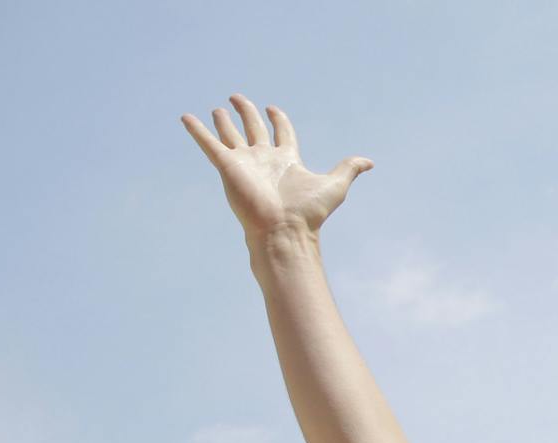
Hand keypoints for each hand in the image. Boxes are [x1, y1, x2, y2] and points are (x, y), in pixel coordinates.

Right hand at [181, 95, 372, 239]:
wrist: (285, 229)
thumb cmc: (308, 212)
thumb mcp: (335, 185)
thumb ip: (348, 169)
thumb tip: (370, 162)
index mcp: (286, 160)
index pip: (281, 132)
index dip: (277, 119)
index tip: (273, 109)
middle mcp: (264, 159)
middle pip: (254, 129)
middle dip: (247, 113)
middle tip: (238, 98)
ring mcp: (244, 162)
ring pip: (231, 135)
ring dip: (224, 121)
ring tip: (218, 108)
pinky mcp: (227, 166)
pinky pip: (208, 144)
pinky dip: (197, 130)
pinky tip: (186, 117)